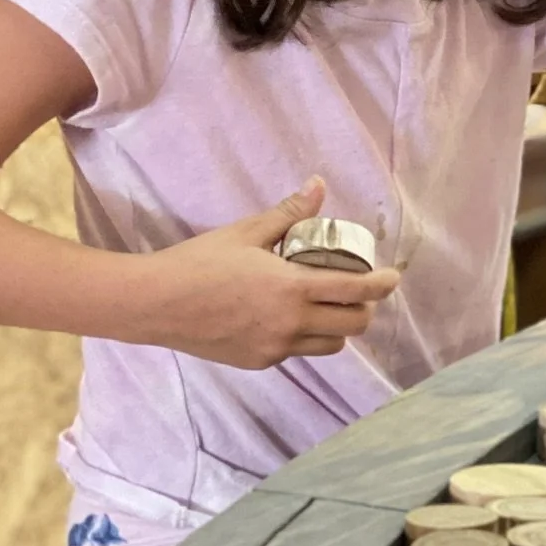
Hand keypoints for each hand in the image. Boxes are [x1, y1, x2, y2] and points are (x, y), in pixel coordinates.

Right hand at [141, 178, 401, 369]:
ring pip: (330, 345)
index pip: (356, 291)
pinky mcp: (259, 361)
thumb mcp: (247, 233)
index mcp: (292, 289)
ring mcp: (275, 347)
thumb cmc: (199, 262)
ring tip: (328, 307)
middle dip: (365, 309)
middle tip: (359, 292)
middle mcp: (291, 324)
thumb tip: (319, 185)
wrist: (153, 303)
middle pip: (353, 325)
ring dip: (338, 327)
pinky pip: (297, 352)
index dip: (382, 285)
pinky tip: (289, 319)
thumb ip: (289, 214)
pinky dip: (304, 337)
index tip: (392, 277)